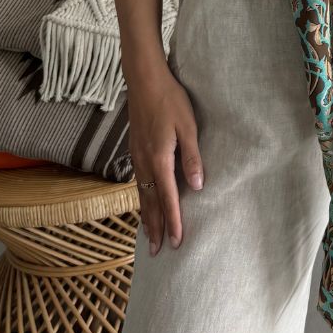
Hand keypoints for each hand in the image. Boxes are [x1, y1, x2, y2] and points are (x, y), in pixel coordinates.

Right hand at [127, 66, 204, 255]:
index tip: (177, 243)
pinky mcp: (135, 149)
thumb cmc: (171, 100)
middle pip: (150, 203)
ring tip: (149, 235)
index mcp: (159, 159)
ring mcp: (137, 156)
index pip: (168, 198)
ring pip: (141, 194)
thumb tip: (198, 186)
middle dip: (156, 228)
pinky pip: (137, 182)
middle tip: (158, 251)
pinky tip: (143, 202)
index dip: (174, 221)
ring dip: (146, 216)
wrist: (144, 80)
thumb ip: (192, 157)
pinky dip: (141, 199)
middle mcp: (144, 163)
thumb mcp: (188, 127)